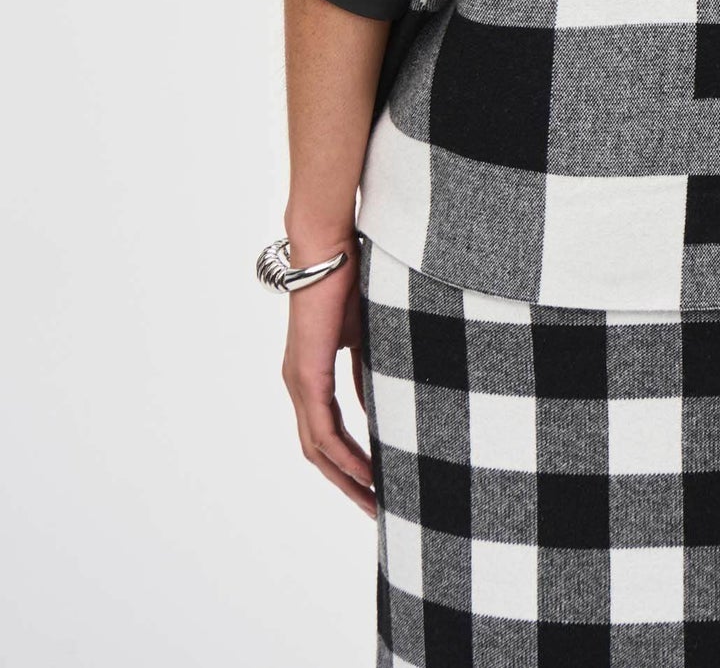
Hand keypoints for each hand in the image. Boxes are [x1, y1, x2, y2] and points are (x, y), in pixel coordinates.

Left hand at [280, 229, 376, 516]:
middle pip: (318, 452)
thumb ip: (368, 370)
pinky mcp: (307, 376)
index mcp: (310, 374)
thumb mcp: (366, 335)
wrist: (329, 250)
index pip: (326, 432)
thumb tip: (382, 404)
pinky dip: (346, 456)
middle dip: (347, 484)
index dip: (349, 461)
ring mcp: (300, 382)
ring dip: (347, 478)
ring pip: (318, 448)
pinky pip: (324, 430)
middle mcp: (298, 384)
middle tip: (376, 509)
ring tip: (375, 501)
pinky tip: (368, 473)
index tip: (376, 483)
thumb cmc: (349, 280)